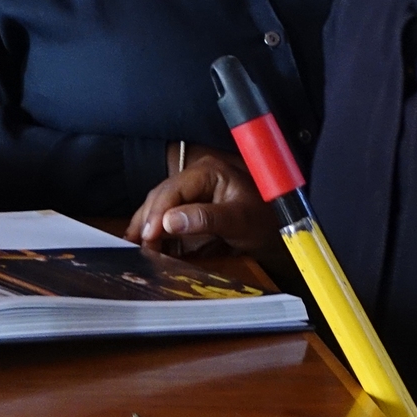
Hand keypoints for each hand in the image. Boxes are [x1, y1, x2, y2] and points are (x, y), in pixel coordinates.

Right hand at [124, 144, 275, 255]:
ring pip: (161, 205)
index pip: (173, 189)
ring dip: (148, 225)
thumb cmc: (265, 220)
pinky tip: (149, 242)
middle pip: (162, 196)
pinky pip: (169, 215)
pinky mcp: (193, 206)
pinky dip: (158, 230)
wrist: (281, 229)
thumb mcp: (239, 220)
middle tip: (138, 245)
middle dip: (147, 220)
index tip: (148, 235)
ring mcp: (193, 190)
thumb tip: (168, 222)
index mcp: (207, 171)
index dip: (156, 213)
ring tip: (135, 244)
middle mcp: (196, 176)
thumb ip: (205, 219)